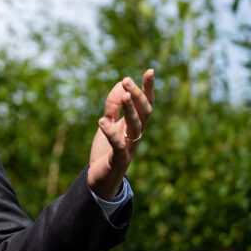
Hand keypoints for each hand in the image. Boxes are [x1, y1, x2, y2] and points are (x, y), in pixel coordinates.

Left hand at [88, 69, 154, 199]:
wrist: (100, 180)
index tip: (150, 71)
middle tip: (127, 80)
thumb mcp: (109, 124)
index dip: (148, 88)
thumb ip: (113, 106)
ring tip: (122, 95)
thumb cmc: (107, 150)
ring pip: (135, 127)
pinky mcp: (118, 160)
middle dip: (137, 96)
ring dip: (130, 111)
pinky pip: (118, 146)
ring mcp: (129, 148)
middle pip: (144, 113)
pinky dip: (111, 133)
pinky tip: (102, 121)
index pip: (145, 104)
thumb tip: (119, 84)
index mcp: (134, 125)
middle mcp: (135, 135)